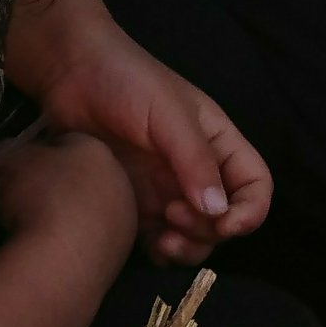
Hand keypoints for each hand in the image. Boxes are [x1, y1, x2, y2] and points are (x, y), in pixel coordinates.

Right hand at [0, 130, 136, 261]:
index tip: (24, 169)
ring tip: (43, 228)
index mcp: (96, 149)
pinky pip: (94, 239)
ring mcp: (126, 218)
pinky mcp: (122, 252)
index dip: (43, 153)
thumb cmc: (37, 198)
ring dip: (73, 214)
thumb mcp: (11, 163)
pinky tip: (57, 249)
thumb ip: (12, 152)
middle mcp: (120, 179)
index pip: (67, 142)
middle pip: (86, 175)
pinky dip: (78, 241)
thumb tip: (10, 155)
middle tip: (33, 197)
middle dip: (63, 182)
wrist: (60, 261)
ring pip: (94, 209)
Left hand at [33, 28, 272, 264]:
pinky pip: (157, 240)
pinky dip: (159, 252)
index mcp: (217, 143)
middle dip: (208, 230)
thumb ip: (195, 160)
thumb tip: (218, 211)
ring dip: (187, 247)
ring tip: (162, 240)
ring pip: (194, 236)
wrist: (70, 74)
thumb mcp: (169, 114)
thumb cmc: (127, 81)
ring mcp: (165, 189)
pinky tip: (146, 246)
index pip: (254, 185)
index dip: (249, 211)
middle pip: (224, 219)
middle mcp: (196, 171)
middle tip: (172, 216)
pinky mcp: (135, 203)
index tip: (224, 224)